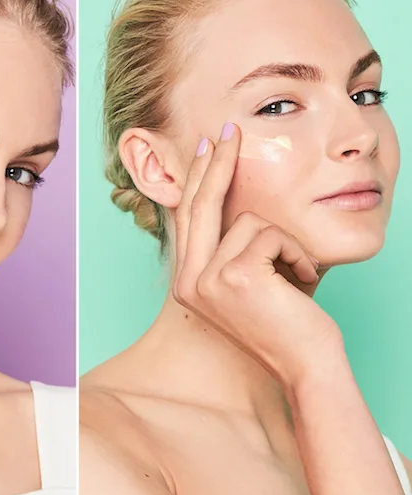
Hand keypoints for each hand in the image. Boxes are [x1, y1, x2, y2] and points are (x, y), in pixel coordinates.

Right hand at [171, 123, 341, 386]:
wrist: (308, 364)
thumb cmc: (289, 320)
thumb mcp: (255, 276)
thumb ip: (239, 243)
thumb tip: (235, 192)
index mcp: (187, 283)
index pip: (188, 218)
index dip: (196, 178)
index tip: (207, 146)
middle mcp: (188, 282)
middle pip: (200, 205)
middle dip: (215, 163)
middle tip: (228, 130)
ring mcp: (206, 279)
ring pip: (249, 221)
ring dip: (285, 243)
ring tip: (297, 275)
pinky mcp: (233, 276)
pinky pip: (270, 235)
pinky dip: (297, 254)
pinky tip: (301, 282)